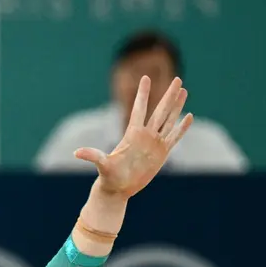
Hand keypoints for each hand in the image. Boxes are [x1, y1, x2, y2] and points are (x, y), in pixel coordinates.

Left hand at [74, 76, 192, 197]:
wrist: (119, 189)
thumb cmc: (109, 176)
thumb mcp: (102, 165)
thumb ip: (93, 156)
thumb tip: (76, 153)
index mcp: (132, 133)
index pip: (139, 109)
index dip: (143, 94)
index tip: (146, 77)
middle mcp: (145, 135)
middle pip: (160, 110)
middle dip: (168, 95)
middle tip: (177, 78)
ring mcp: (154, 142)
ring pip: (168, 120)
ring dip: (176, 106)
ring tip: (184, 90)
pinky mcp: (161, 153)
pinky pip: (174, 137)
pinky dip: (182, 128)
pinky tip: (189, 116)